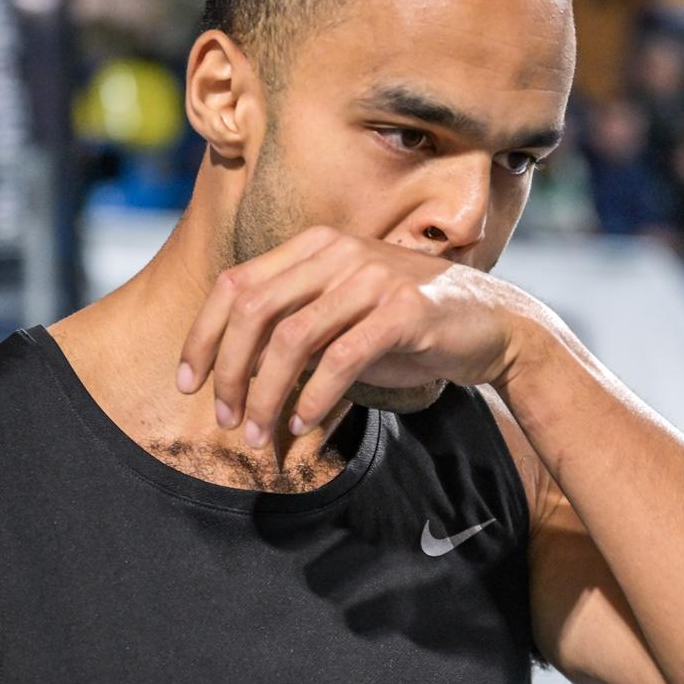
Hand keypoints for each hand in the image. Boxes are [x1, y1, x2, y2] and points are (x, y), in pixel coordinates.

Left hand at [175, 227, 538, 445]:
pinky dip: (315, 397)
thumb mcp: (343, 323)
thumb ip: (294, 340)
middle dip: (231, 372)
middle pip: (254, 311)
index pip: (235, 285)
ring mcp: (372, 277)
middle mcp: (338, 253)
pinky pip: (341, 357)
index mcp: (315, 247)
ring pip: (292, 338)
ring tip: (260, 436)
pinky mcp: (404, 310)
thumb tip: (241, 396)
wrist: (495, 326)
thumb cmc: (410, 329)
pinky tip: (304, 426)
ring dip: (267, 395)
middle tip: (227, 420)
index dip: (203, 336)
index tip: (189, 383)